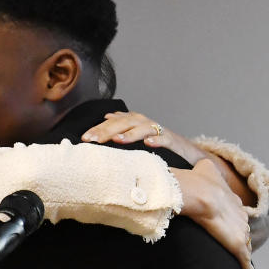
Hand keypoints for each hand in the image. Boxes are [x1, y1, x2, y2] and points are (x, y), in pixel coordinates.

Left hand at [81, 111, 206, 164]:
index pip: (111, 123)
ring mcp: (158, 130)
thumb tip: (106, 118)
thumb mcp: (135, 136)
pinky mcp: (172, 140)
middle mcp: (143, 122)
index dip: (97, 130)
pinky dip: (157, 140)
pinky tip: (148, 144)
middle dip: (107, 131)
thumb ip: (121, 128)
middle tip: (93, 140)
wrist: (185, 151)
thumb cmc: (155, 143)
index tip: (83, 139)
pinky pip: (164, 139)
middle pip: (123, 123)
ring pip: (142, 128)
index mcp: (132, 121)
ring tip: (117, 140)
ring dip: (130, 133)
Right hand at [170, 161, 254, 268]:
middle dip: (240, 233)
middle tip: (236, 240)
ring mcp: (240, 231)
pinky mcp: (237, 244)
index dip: (232, 216)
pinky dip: (247, 267)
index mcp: (233, 200)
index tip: (229, 221)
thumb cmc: (200, 181)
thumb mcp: (206, 167)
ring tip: (243, 259)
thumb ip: (207, 167)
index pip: (236, 211)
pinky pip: (244, 259)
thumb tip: (202, 164)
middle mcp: (240, 216)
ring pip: (246, 243)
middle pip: (242, 227)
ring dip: (245, 250)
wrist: (201, 195)